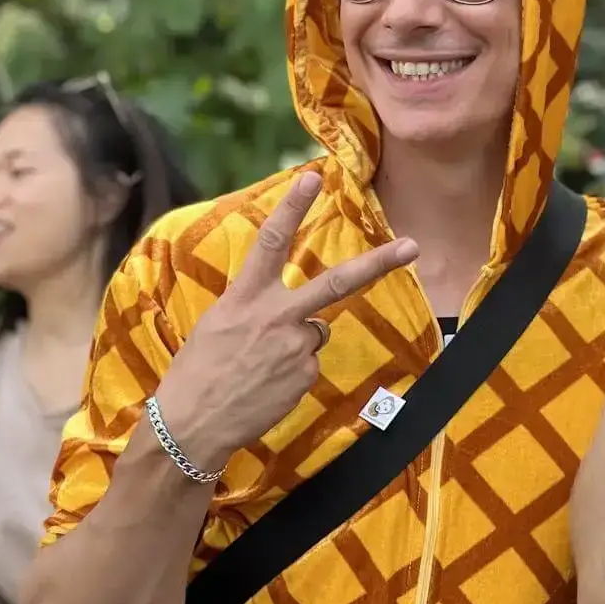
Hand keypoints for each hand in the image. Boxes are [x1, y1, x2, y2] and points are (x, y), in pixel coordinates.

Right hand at [153, 172, 418, 470]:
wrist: (191, 426)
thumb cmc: (197, 372)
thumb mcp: (218, 325)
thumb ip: (256, 308)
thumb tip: (293, 313)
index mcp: (243, 298)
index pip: (269, 241)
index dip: (291, 208)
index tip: (312, 177)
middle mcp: (275, 315)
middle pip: (336, 282)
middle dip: (378, 263)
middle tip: (413, 246)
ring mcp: (296, 346)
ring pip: (315, 330)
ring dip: (296, 343)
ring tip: (259, 366)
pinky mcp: (306, 374)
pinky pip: (309, 362)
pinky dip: (294, 371)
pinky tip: (266, 386)